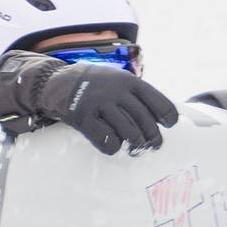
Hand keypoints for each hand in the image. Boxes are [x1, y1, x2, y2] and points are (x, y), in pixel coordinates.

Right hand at [0, 51, 179, 154]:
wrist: (57, 82)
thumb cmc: (94, 85)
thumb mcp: (117, 79)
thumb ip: (136, 94)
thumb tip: (162, 117)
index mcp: (129, 81)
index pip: (159, 102)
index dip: (168, 118)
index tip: (169, 125)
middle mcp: (116, 91)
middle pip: (146, 123)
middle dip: (153, 138)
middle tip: (152, 145)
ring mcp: (99, 104)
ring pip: (130, 134)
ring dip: (135, 145)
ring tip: (134, 147)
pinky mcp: (84, 118)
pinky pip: (107, 141)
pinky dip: (113, 147)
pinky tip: (112, 145)